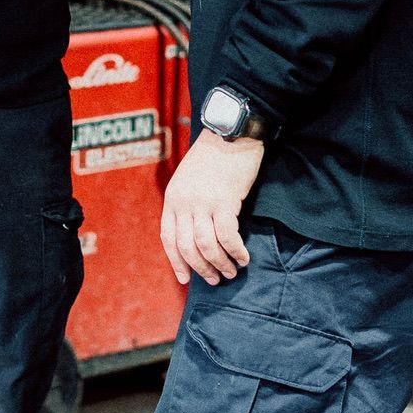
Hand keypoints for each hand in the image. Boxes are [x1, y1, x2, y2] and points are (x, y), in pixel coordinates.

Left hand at [161, 130, 264, 286]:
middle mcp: (184, 202)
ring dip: (219, 263)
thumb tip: (195, 236)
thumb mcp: (188, 179)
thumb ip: (186, 204)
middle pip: (187, 247)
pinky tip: (243, 258)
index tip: (185, 279)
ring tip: (231, 271)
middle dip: (201, 268)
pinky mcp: (225, 201)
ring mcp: (203, 202)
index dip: (176, 262)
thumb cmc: (213, 157)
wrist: (231, 133)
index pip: (168, 238)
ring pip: (206, 245)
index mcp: (172, 198)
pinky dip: (235, 251)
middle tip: (214, 279)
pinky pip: (228, 236)